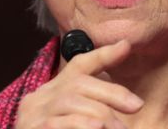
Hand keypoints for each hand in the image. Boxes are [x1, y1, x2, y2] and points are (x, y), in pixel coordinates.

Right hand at [14, 40, 143, 128]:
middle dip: (112, 92)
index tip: (126, 46)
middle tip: (136, 106)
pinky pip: (58, 124)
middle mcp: (38, 100)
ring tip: (120, 128)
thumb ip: (95, 108)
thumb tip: (129, 96)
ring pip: (71, 101)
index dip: (101, 55)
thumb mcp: (78, 121)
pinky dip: (82, 125)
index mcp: (50, 94)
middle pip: (78, 83)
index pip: (76, 67)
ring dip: (102, 114)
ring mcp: (31, 116)